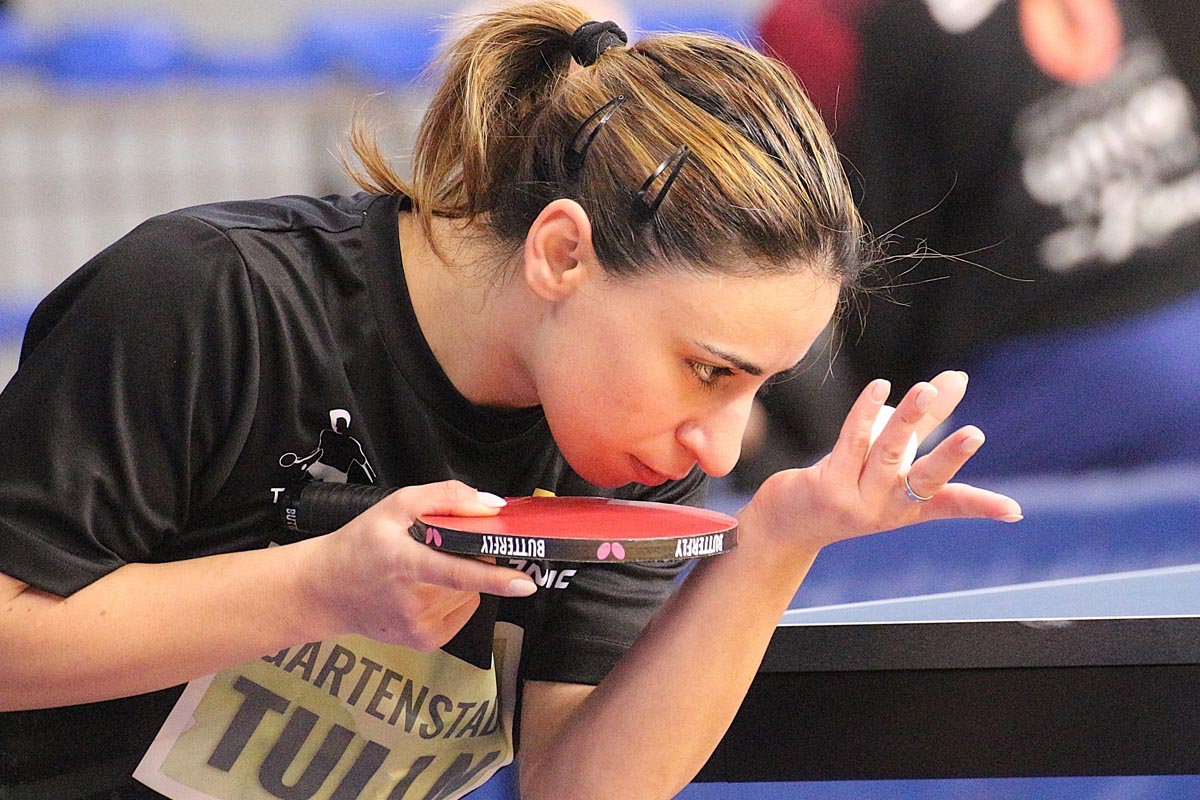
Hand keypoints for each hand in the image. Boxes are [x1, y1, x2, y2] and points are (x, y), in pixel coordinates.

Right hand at [300, 480, 535, 648]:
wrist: (326, 591)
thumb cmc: (361, 543)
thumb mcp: (396, 505)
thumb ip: (446, 498)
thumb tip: (492, 507)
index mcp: (406, 564)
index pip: (458, 573)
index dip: (495, 578)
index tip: (525, 582)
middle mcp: (414, 602)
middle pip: (471, 575)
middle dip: (471, 555)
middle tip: (440, 545)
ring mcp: (419, 627)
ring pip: (470, 593)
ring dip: (461, 577)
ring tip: (424, 569)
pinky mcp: (425, 642)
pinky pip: (462, 611)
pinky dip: (455, 596)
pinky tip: (426, 589)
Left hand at [739, 371, 1022, 552]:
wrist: (785, 524)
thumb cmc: (844, 484)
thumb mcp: (887, 459)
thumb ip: (924, 420)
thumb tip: (958, 377)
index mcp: (907, 509)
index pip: (950, 506)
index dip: (981, 506)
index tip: (1014, 511)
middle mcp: (886, 509)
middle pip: (923, 480)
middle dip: (949, 457)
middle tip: (975, 435)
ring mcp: (856, 501)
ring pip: (887, 453)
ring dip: (908, 419)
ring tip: (926, 389)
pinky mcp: (827, 486)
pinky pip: (851, 442)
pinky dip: (866, 412)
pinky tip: (880, 387)